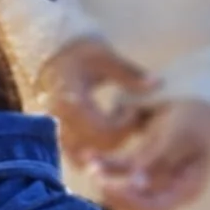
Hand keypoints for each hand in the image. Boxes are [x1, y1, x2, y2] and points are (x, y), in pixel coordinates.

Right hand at [37, 37, 156, 164]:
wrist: (51, 58)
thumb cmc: (79, 55)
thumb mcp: (105, 58)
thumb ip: (130, 73)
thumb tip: (157, 84)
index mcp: (71, 100)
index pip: (102, 129)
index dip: (124, 125)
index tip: (134, 110)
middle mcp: (60, 119)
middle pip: (95, 145)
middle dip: (119, 137)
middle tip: (131, 120)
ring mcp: (56, 129)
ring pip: (83, 155)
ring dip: (106, 147)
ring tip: (120, 128)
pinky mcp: (57, 134)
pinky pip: (74, 154)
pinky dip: (93, 150)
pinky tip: (107, 136)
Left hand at [90, 97, 209, 209]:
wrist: (201, 108)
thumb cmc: (195, 122)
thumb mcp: (179, 137)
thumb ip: (158, 161)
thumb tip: (135, 186)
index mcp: (185, 190)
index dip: (126, 202)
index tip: (105, 184)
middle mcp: (169, 191)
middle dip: (113, 197)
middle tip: (95, 176)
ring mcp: (154, 181)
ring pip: (123, 197)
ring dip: (105, 183)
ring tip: (90, 165)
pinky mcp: (141, 167)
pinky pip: (118, 174)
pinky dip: (103, 166)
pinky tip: (88, 154)